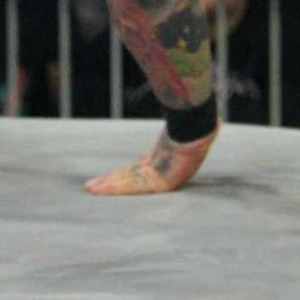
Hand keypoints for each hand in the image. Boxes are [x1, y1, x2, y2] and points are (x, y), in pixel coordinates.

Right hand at [85, 126, 217, 195]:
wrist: (198, 128)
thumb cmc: (197, 122)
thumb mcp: (188, 121)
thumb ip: (189, 117)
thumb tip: (209, 111)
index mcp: (172, 158)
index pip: (148, 166)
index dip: (135, 170)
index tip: (124, 170)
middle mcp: (166, 171)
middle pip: (135, 178)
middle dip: (115, 181)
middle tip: (97, 184)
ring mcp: (162, 178)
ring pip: (128, 183)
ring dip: (108, 186)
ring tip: (90, 188)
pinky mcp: (157, 184)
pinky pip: (129, 185)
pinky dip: (110, 187)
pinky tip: (96, 188)